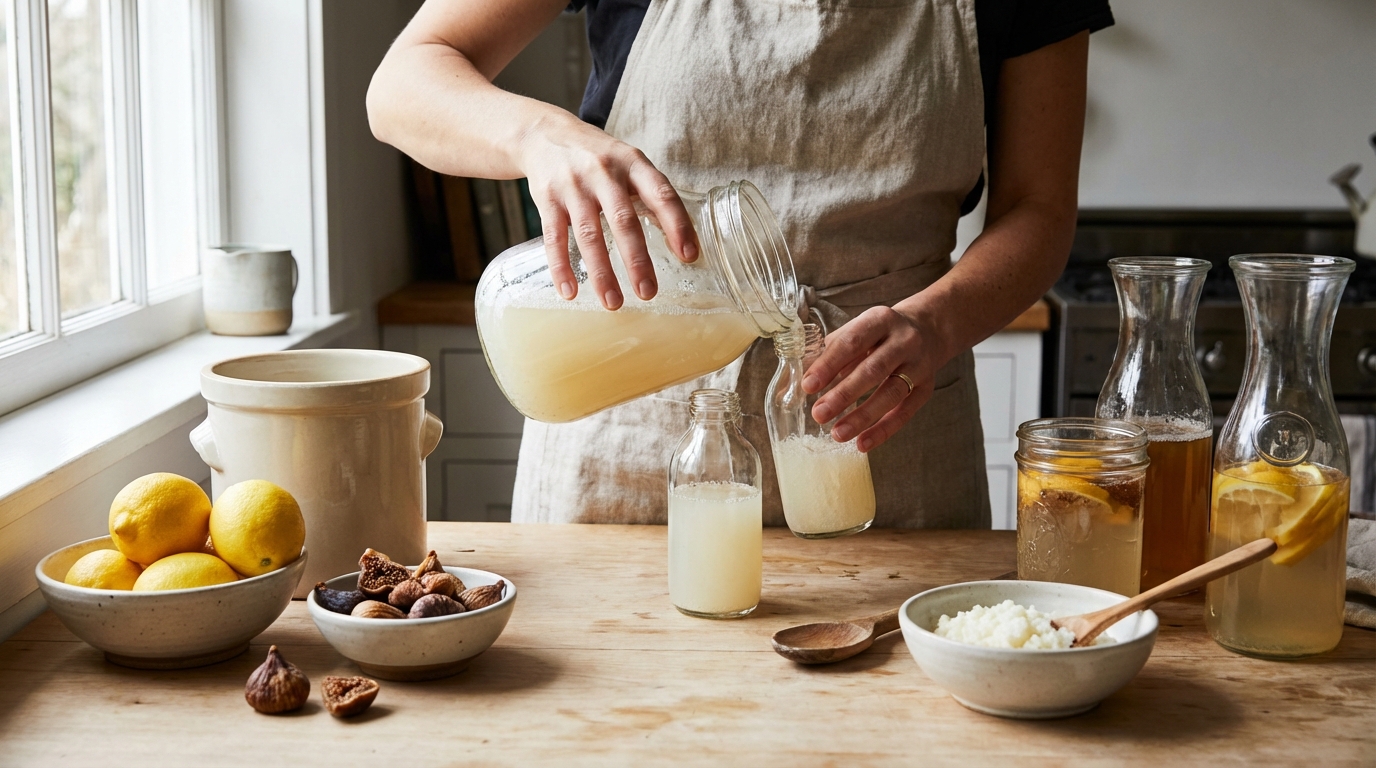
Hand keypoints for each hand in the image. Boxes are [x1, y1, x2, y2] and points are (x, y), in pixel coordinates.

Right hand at [517, 113, 698, 309]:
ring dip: (601, 272)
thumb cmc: (597, 157)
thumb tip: (682, 239)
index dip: (677, 225)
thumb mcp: (628, 163)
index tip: (688, 256)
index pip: (661, 194)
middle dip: (637, 260)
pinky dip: (561, 267)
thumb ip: (650, 195)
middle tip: (648, 292)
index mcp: (632, 163)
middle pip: (623, 220)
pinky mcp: (546, 199)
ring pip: (589, 234)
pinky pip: (553, 238)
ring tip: (613, 302)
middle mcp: (603, 172)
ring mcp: (573, 186)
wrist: (544, 134)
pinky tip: (570, 291)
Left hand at [802, 306, 945, 452]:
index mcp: (880, 320)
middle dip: (844, 394)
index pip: (852, 342)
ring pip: (891, 393)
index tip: (808, 386)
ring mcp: (919, 365)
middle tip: (819, 414)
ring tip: (837, 433)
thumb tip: (792, 383)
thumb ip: (827, 354)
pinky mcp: (926, 388)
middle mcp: (903, 341)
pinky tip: (863, 443)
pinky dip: (883, 430)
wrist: (928, 330)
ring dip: (863, 416)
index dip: (829, 365)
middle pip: (873, 369)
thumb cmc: (879, 335)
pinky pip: (905, 412)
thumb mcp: (856, 332)